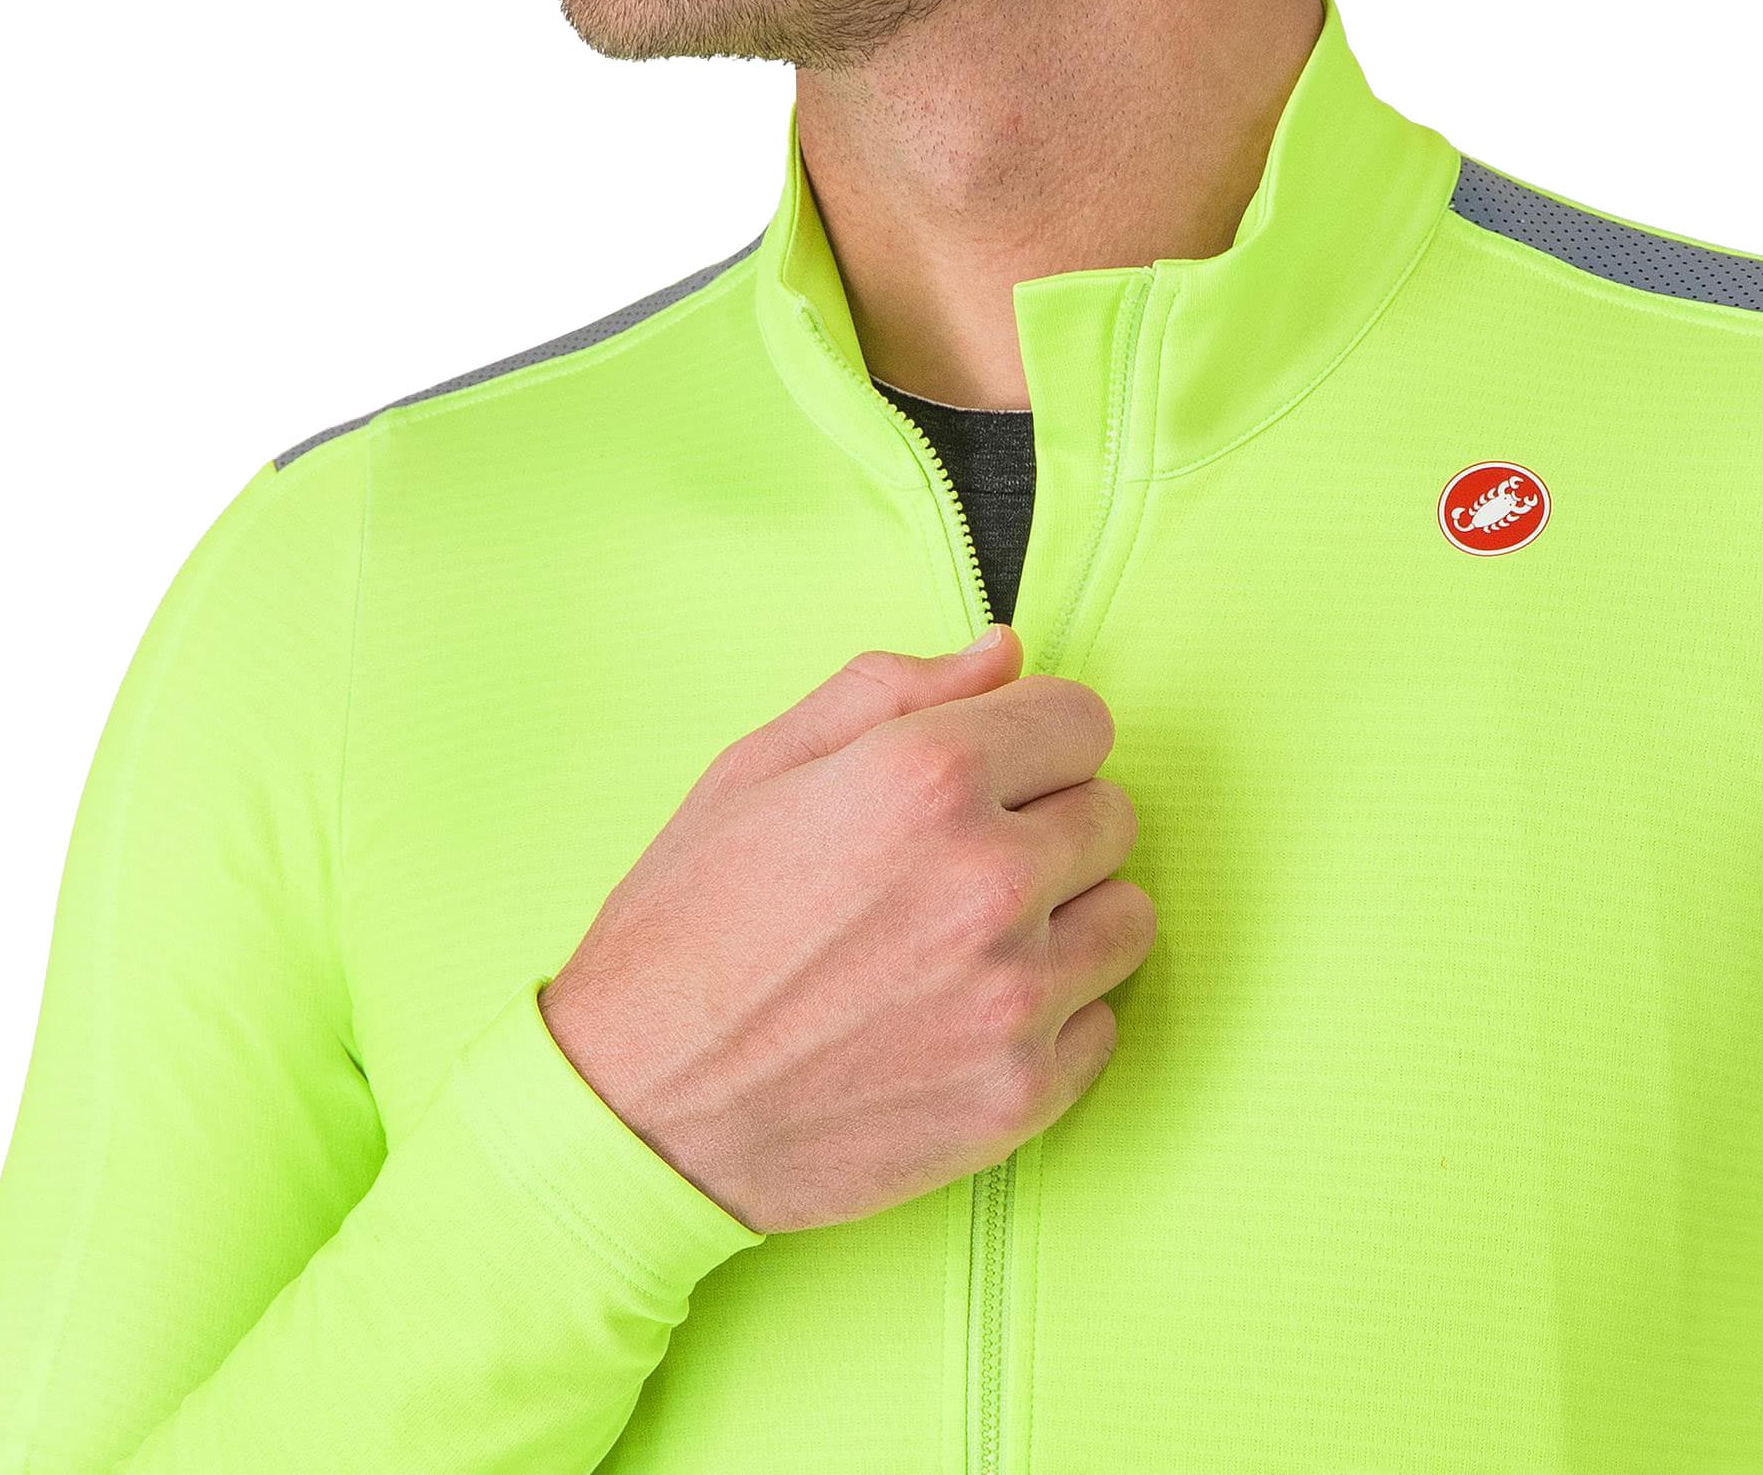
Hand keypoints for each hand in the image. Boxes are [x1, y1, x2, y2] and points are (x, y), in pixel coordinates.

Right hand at [537, 624, 1150, 1234]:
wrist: (635, 1109)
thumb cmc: (686, 926)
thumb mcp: (759, 766)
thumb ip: (892, 690)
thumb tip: (1006, 653)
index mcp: (926, 777)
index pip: (1083, 720)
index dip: (1032, 738)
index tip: (995, 770)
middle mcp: (989, 880)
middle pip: (1112, 814)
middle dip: (1048, 822)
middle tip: (959, 862)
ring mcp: (1015, 997)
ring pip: (1127, 918)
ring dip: (1067, 918)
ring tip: (971, 940)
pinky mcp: (1021, 1097)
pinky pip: (1104, 1024)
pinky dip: (1054, 1018)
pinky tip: (966, 1016)